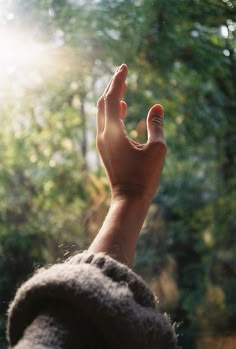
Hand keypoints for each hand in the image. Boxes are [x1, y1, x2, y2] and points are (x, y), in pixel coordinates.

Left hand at [96, 64, 166, 202]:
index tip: (124, 67)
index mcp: (113, 132)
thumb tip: (157, 106)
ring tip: (121, 86)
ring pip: (103, 113)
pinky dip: (113, 112)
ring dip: (112, 98)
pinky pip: (107, 124)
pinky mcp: (106, 150)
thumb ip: (156, 125)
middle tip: (122, 72)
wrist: (129, 199)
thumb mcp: (157, 149)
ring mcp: (103, 143)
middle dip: (112, 86)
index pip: (112, 98)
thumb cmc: (144, 176)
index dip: (118, 81)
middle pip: (103, 103)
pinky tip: (123, 108)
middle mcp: (103, 135)